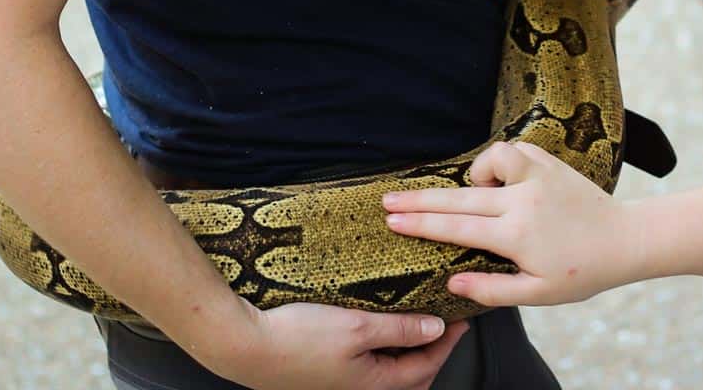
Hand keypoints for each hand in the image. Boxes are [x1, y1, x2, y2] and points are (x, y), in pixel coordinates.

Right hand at [198, 301, 465, 389]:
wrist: (243, 344)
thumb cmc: (295, 338)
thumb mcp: (359, 327)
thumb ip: (400, 329)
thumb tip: (435, 329)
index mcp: (372, 384)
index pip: (425, 367)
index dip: (447, 343)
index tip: (459, 319)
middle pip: (409, 376)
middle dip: (430, 352)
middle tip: (442, 324)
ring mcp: (339, 383)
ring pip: (386, 371)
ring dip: (404, 349)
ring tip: (413, 321)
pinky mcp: (323, 372)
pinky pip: (364, 365)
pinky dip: (379, 348)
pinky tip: (375, 326)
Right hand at [384, 141, 634, 307]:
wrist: (626, 240)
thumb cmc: (583, 272)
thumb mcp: (538, 294)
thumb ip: (492, 289)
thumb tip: (452, 282)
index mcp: (515, 235)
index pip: (456, 228)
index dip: (420, 224)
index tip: (392, 221)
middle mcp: (522, 200)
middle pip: (458, 198)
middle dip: (419, 199)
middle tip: (389, 200)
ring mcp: (538, 177)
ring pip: (490, 160)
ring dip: (474, 174)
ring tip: (475, 195)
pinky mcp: (551, 164)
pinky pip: (515, 150)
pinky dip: (502, 161)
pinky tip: (503, 179)